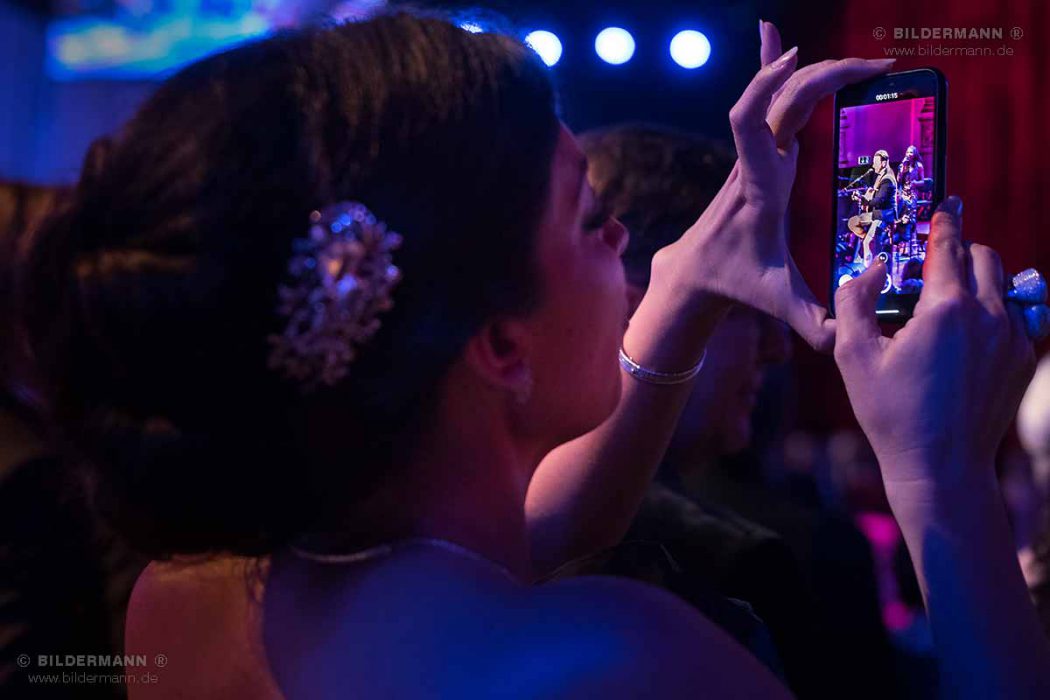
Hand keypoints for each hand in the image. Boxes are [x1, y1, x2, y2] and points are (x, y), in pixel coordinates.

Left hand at [652, 22, 894, 351]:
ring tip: (857, 58)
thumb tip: (842, 341)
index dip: (769, 88)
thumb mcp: (776, 303)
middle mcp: (753, 164)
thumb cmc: (736, 282)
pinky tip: (773, 39)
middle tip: (874, 66)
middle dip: (822, 75)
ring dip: (812, 72)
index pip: (749, 125)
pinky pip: (768, 104)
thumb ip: (811, 322)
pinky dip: (771, 69)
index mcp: (758, 188)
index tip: (799, 63)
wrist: (695, 272)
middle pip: (777, 100)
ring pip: (777, 99)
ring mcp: (755, 156)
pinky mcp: (759, 155)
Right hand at [833, 196, 1035, 498]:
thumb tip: (869, 270)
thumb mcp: (852, 355)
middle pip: (984, 258)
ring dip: (977, 283)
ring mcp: (1012, 339)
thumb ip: (853, 301)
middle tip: (935, 265)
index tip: (946, 205)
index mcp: (945, 310)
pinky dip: (993, 313)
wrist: (942, 467)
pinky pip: (1015, 317)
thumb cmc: (891, 414)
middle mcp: (988, 316)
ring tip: (948, 305)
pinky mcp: (1024, 360)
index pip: (948, 247)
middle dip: (961, 252)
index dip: (944, 222)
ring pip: (1003, 286)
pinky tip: (966, 338)